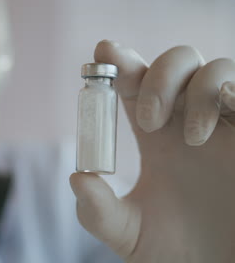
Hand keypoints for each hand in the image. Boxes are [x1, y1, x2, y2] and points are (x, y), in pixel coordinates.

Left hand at [70, 40, 234, 262]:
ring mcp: (223, 125)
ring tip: (188, 138)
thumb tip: (77, 177)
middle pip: (173, 64)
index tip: (103, 53)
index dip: (120, 63)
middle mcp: (187, 123)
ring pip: (211, 68)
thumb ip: (98, 212)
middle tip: (146, 121)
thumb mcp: (128, 233)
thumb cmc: (179, 250)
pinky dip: (227, 93)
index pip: (135, 85)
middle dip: (155, 77)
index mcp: (156, 138)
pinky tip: (208, 126)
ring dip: (193, 90)